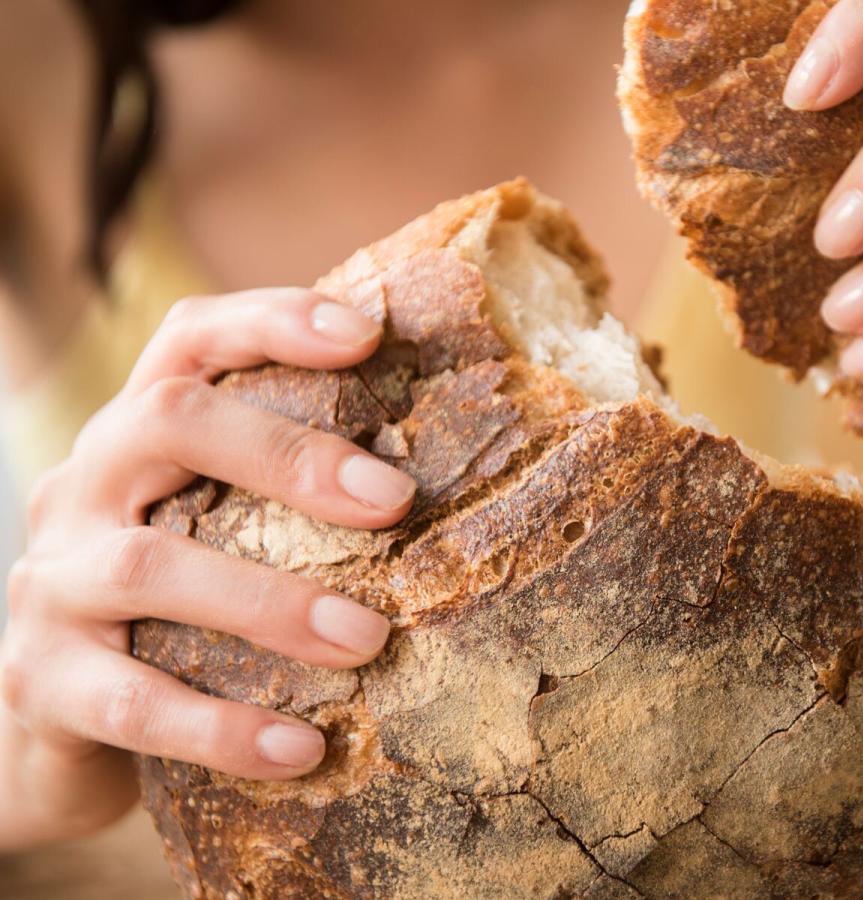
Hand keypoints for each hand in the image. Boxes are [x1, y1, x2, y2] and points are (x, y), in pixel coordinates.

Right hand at [0, 289, 414, 849]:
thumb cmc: (176, 610)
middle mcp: (83, 487)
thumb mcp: (217, 530)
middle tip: (394, 499)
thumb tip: (434, 483)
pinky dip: (223, 728)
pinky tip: (302, 748)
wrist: (57, 728)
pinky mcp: (40, 680)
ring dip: (271, 603)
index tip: (367, 334)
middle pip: (167, 421)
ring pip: (149, 567)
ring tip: (370, 641)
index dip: (272, 321)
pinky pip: (132, 704)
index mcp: (137, 436)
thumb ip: (286, 496)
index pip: (190, 340)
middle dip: (287, 454)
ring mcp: (49, 580)